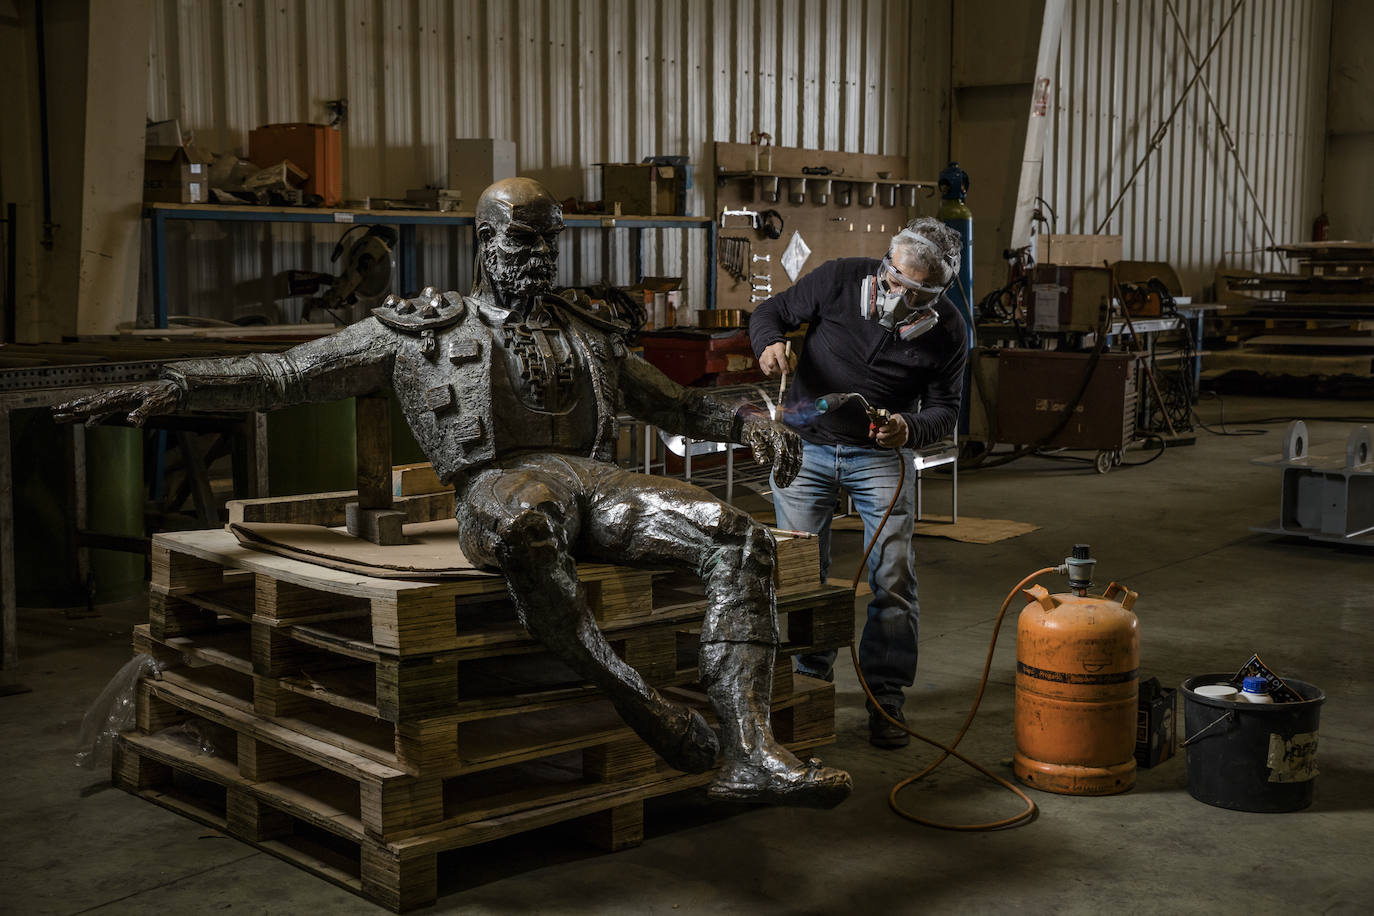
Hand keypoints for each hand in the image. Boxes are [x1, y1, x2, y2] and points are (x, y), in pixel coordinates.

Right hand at [53, 380, 183, 426]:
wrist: (172, 390)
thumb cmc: (164, 398)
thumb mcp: (155, 406)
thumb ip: (142, 413)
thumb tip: (131, 421)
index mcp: (120, 397)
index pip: (98, 405)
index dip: (84, 410)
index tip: (69, 413)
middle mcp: (116, 397)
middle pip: (89, 403)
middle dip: (72, 408)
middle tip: (54, 413)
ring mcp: (118, 400)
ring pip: (93, 406)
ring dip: (77, 410)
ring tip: (61, 414)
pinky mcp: (123, 404)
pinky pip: (105, 411)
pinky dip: (95, 417)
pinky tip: (88, 425)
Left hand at [741, 415, 801, 486]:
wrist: (759, 423)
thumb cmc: (755, 432)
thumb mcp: (753, 440)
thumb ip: (758, 451)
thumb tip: (764, 461)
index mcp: (779, 433)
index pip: (782, 453)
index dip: (780, 468)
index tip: (776, 479)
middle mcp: (790, 435)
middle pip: (791, 458)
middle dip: (786, 474)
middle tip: (781, 485)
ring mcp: (795, 439)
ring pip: (797, 459)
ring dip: (792, 474)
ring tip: (785, 484)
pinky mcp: (797, 443)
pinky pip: (798, 458)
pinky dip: (795, 469)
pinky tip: (790, 477)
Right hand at [758, 341, 796, 377]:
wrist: (775, 349)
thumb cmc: (785, 353)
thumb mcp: (792, 356)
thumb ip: (792, 362)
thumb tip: (790, 370)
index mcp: (778, 346)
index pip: (780, 356)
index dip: (783, 365)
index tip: (786, 373)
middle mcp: (769, 350)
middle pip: (771, 364)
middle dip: (778, 372)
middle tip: (783, 375)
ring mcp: (764, 356)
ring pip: (769, 370)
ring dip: (776, 374)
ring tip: (780, 371)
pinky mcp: (761, 361)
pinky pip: (766, 372)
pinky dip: (772, 374)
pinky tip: (776, 371)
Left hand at [870, 414, 908, 448]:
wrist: (900, 424)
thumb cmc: (889, 422)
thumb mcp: (883, 420)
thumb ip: (876, 426)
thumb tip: (870, 435)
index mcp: (897, 418)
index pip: (893, 423)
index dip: (886, 427)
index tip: (880, 429)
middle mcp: (902, 426)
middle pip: (893, 433)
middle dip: (883, 436)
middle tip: (877, 436)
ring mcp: (904, 433)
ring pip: (892, 440)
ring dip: (883, 441)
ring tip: (879, 439)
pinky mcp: (904, 440)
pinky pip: (894, 445)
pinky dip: (886, 445)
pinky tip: (883, 442)